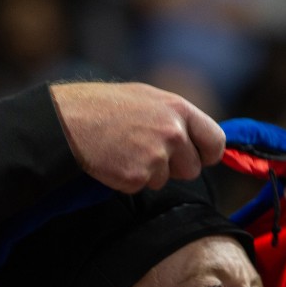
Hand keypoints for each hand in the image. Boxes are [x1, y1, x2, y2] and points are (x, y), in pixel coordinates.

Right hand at [49, 82, 224, 192]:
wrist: (69, 121)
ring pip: (165, 180)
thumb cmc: (105, 106)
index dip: (206, 154)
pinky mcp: (137, 176)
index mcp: (178, 109)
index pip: (215, 141)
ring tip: (124, 150)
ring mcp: (155, 156)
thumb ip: (176, 118)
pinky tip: (114, 160)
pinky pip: (141, 187)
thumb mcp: (148, 99)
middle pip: (192, 168)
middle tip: (145, 152)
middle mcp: (172, 133)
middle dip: (174, 167)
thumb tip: (198, 137)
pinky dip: (128, 180)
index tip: (197, 157)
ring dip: (148, 173)